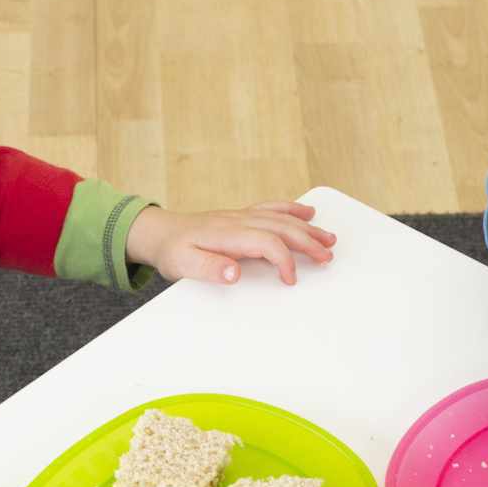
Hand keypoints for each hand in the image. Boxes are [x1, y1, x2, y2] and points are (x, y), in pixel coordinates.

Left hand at [125, 201, 335, 285]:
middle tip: (327, 257)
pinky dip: (292, 208)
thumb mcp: (183, 265)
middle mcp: (238, 221)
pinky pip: (272, 208)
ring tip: (328, 239)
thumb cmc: (172, 250)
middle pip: (281, 227)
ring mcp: (241, 216)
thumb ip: (209, 269)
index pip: (266, 242)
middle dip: (308, 242)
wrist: (159, 233)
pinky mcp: (241, 216)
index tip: (290, 279)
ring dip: (307, 228)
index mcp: (227, 234)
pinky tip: (307, 212)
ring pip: (281, 217)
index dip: (284, 260)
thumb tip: (233, 273)